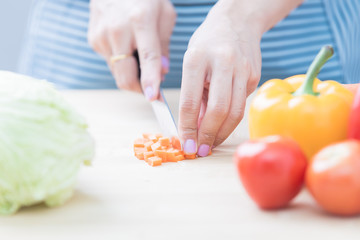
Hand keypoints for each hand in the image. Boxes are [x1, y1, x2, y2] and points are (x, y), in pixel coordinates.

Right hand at [88, 0, 175, 99]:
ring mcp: (102, 35)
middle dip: (139, 89)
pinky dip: (121, 63)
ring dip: (131, 74)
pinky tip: (126, 47)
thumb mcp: (165, 14)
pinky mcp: (93, 40)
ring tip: (139, 59)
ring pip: (117, 73)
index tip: (153, 97)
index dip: (150, 79)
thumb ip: (164, 46)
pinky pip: (110, 63)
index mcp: (141, 20)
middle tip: (150, 89)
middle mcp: (118, 29)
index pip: (147, 57)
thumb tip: (161, 73)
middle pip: (125, 75)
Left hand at [178, 2, 261, 155]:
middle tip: (200, 150)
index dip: (188, 128)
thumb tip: (196, 129)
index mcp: (197, 58)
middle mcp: (222, 63)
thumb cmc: (207, 44)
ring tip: (211, 143)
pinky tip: (222, 122)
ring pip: (235, 112)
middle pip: (218, 110)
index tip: (186, 144)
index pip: (190, 101)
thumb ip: (194, 96)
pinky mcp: (254, 76)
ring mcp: (242, 69)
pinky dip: (230, 118)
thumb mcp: (191, 64)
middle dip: (208, 135)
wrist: (237, 22)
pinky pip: (242, 104)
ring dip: (222, 133)